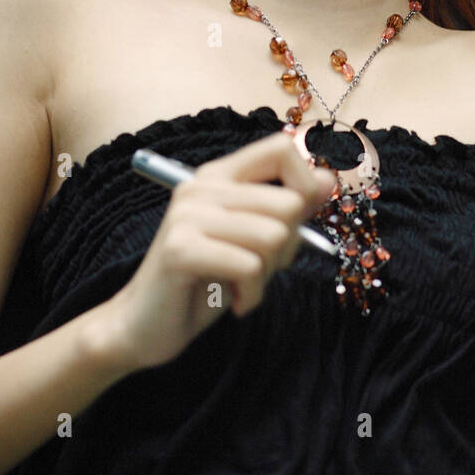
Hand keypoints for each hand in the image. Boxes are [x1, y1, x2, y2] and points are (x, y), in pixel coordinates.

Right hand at [100, 132, 335, 369]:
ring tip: (243, 284)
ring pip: (274, 236)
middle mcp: (202, 186)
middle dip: (288, 247)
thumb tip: (329, 180)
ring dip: (268, 274)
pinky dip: (252, 294)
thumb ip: (287, 209)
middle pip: (289, 203)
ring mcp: (188, 215)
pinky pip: (249, 265)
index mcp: (220, 175)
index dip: (305, 184)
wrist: (144, 325)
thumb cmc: (205, 281)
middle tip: (258, 268)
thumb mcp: (253, 241)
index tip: (295, 222)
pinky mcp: (180, 249)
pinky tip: (233, 301)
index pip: (282, 148)